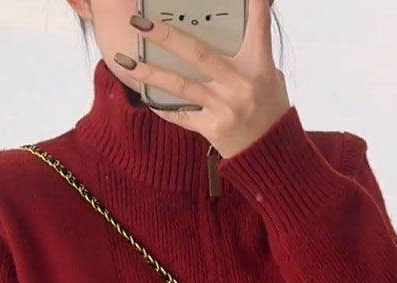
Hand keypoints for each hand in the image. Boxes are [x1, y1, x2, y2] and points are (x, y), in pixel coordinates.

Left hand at [114, 0, 290, 158]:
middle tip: (140, 22)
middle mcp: (239, 84)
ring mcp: (223, 107)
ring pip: (180, 85)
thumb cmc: (270, 110)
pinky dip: (162, 107)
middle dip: (166, 36)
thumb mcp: (270, 77)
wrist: (270, 153)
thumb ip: (253, 55)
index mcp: (259, 66)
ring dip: (150, 73)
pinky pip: (181, 115)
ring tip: (126, 62)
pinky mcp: (212, 128)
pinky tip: (144, 96)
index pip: (257, 28)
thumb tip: (237, 28)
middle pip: (198, 54)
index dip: (253, 5)